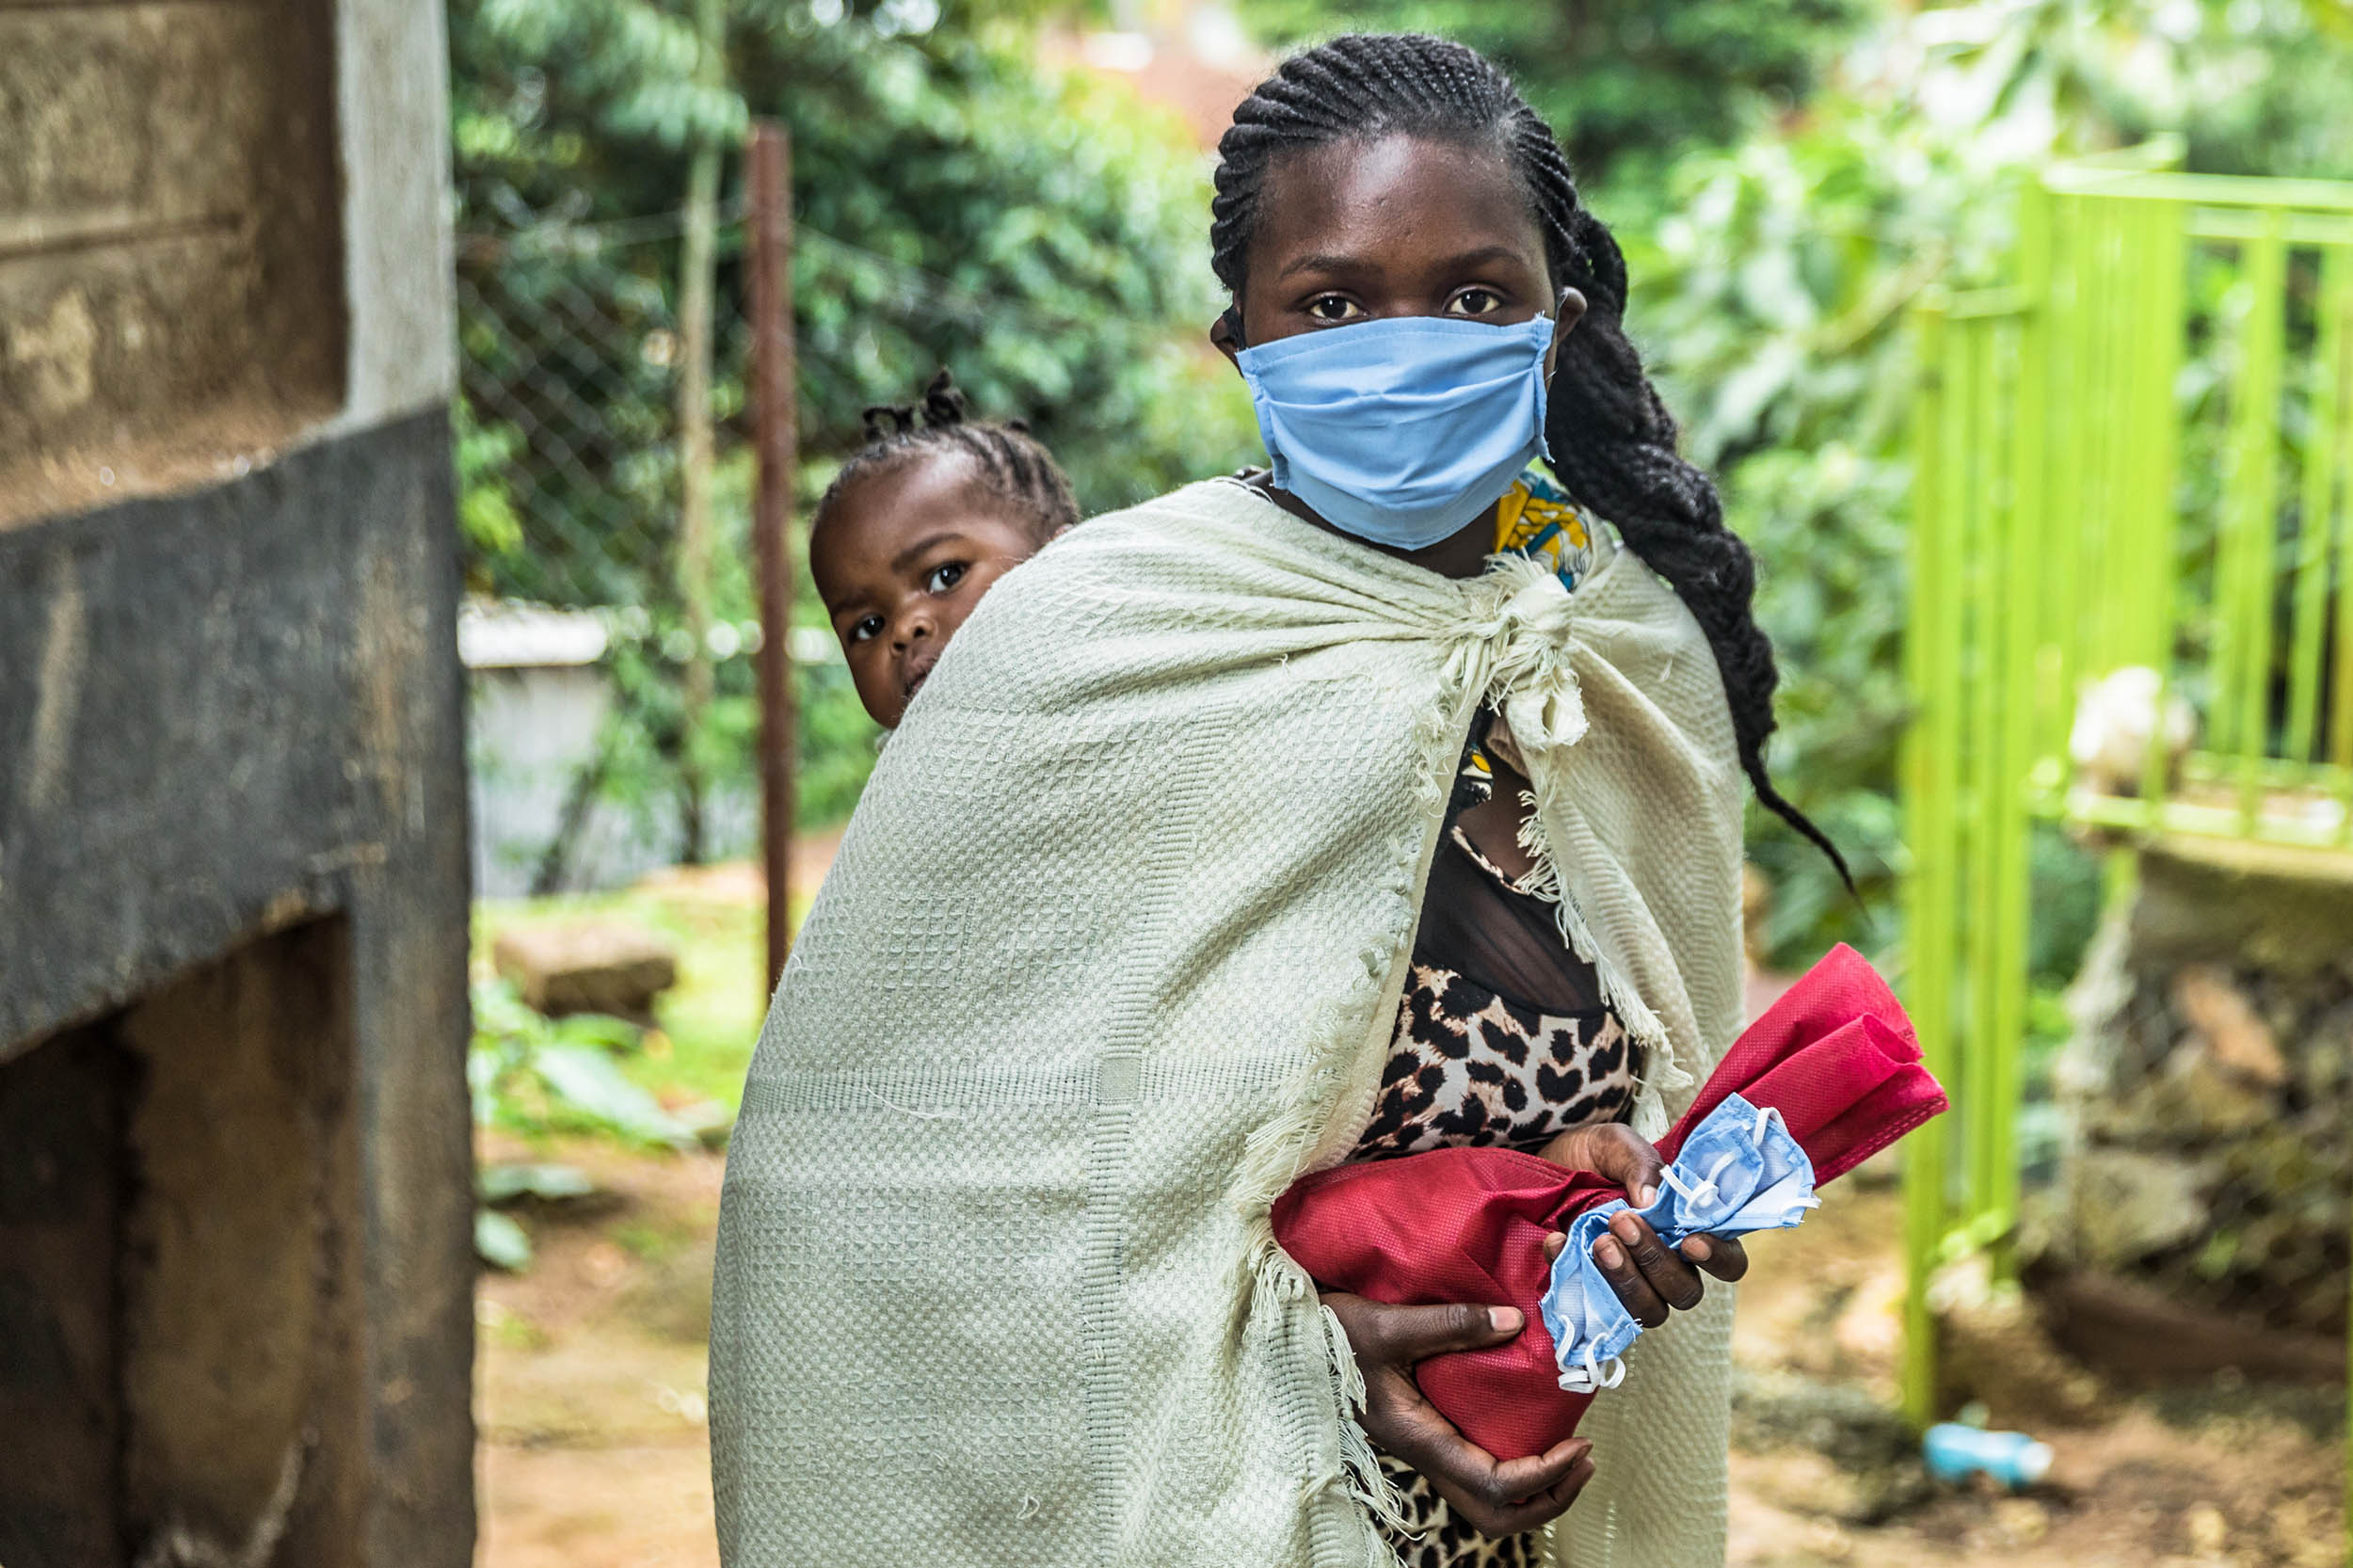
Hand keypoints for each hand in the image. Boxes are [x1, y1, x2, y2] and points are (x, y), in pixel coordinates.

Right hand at [1319, 1293, 1596, 1537]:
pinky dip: (1512, 1464)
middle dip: (1548, 1498)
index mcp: (1417, 1437)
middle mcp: (1422, 1452)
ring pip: (1485, 1501)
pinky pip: (1475, 1468)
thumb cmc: (1329, 1332)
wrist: (1291, 1337)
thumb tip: (1514, 1320)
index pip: (1494, 1484)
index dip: (1545, 1474)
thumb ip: (1451, 1323)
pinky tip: (1529, 1427)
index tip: (1578, 1443)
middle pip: (1494, 1515)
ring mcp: (1422, 1446)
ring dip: (1534, 1489)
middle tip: (1583, 1459)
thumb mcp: (1388, 1322)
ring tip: (1568, 1452)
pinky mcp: (1423, 1431)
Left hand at [1534, 1123, 1750, 1326]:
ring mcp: (1631, 1284)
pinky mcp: (1592, 1295)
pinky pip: (1593, 1307)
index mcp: (1688, 1229)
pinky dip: (1574, 1274)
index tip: (1691, 1242)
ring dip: (1626, 1280)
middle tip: (1621, 1222)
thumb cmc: (1593, 1157)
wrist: (1543, 1166)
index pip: (1728, 1261)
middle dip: (1656, 1261)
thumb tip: (1652, 1202)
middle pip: (1685, 1291)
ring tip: (1599, 1241)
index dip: (1719, 1258)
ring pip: (1649, 1310)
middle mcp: (1667, 1264)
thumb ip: (1640, 1165)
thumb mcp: (1616, 1145)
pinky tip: (1557, 1240)